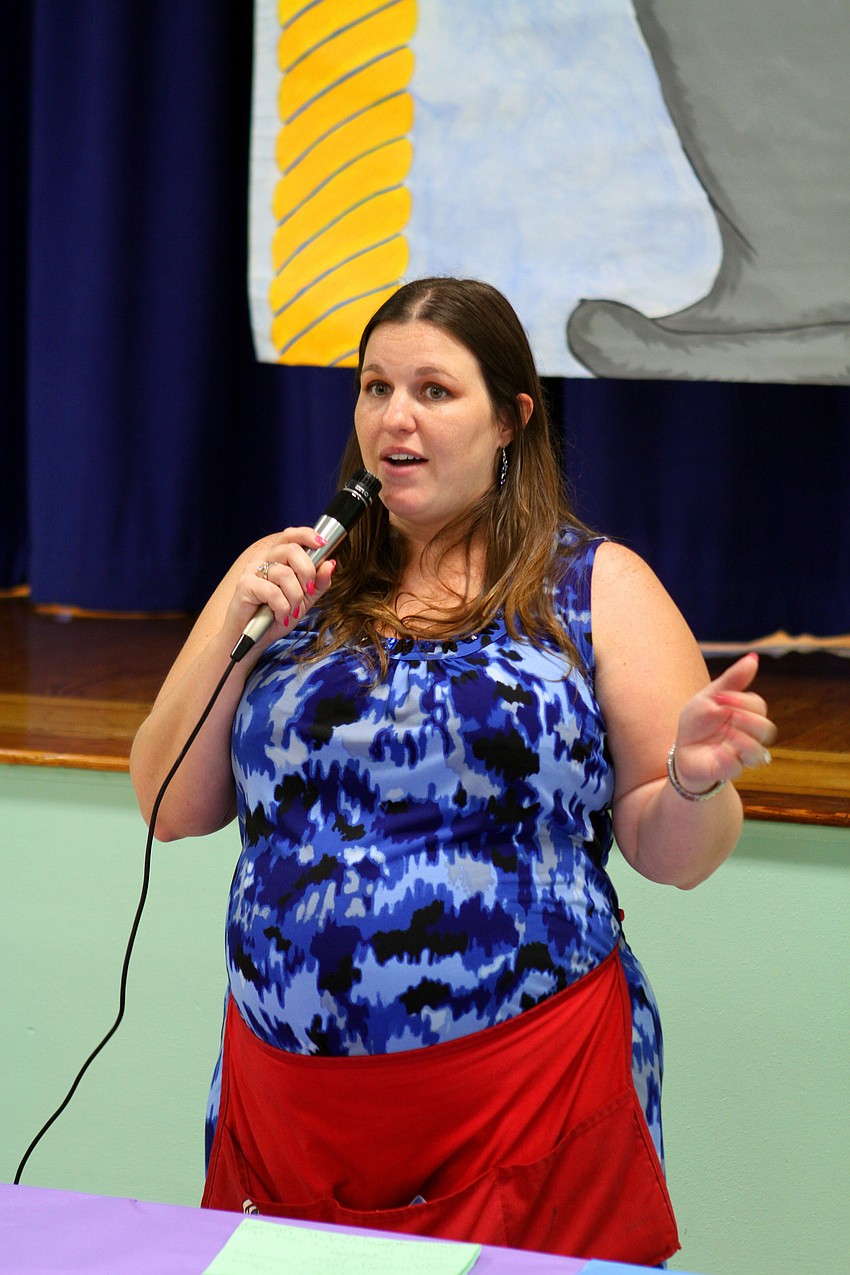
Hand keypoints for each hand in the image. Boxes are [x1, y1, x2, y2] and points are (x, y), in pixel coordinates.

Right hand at [226, 527, 335, 640]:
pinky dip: (282, 607)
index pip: (290, 535)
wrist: (253, 638)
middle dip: (307, 571)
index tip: (323, 544)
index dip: (307, 535)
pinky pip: (273, 592)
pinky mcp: (245, 585)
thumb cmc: (275, 616)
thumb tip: (330, 564)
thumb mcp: (304, 599)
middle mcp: (263, 559)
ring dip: (294, 597)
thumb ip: (318, 582)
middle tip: (308, 590)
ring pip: (284, 573)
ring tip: (291, 611)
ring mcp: (252, 570)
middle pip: (291, 550)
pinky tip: (280, 616)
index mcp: (276, 557)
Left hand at [672, 653, 776, 792]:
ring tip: (724, 730)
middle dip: (747, 719)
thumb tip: (753, 658)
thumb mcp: (709, 696)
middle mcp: (748, 736)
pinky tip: (715, 749)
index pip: (758, 706)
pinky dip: (727, 757)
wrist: (681, 749)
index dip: (741, 700)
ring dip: (741, 738)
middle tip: (726, 713)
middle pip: (767, 729)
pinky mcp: (726, 771)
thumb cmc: (698, 723)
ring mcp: (739, 755)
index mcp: (745, 716)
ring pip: (758, 752)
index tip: (719, 697)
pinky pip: (736, 767)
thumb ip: (732, 679)